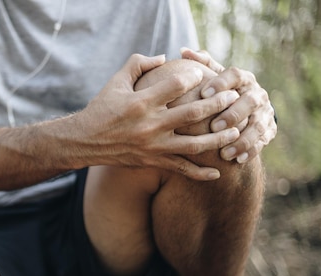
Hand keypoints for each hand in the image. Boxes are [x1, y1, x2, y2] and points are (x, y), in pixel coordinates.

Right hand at [79, 54, 239, 180]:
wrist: (83, 142)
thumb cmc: (101, 108)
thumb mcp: (116, 81)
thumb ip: (139, 64)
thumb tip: (165, 57)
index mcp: (141, 102)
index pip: (178, 85)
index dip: (195, 76)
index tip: (203, 74)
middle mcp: (149, 125)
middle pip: (194, 113)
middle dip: (219, 103)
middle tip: (234, 97)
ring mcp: (153, 146)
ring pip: (195, 144)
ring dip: (219, 138)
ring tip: (236, 130)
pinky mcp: (152, 161)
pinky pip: (181, 169)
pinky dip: (200, 173)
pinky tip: (217, 173)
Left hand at [181, 47, 276, 163]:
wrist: (242, 108)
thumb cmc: (218, 91)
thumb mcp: (212, 77)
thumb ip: (201, 65)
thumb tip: (183, 51)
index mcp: (241, 78)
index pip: (234, 75)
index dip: (221, 83)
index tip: (203, 93)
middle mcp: (256, 93)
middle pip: (250, 101)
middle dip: (233, 114)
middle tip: (214, 127)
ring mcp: (264, 112)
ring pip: (258, 124)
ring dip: (242, 139)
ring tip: (224, 152)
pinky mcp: (268, 129)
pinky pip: (262, 141)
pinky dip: (250, 150)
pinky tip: (236, 160)